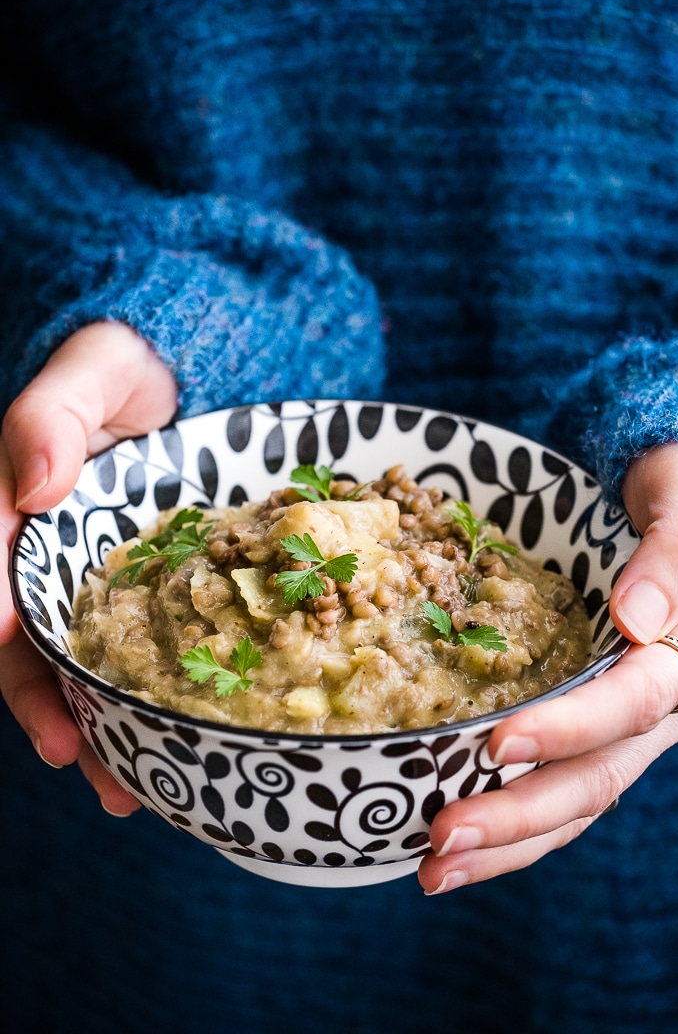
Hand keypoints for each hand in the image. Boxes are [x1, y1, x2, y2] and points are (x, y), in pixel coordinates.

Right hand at [0, 322, 176, 814]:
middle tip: (72, 757)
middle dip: (44, 706)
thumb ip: (52, 416)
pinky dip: (142, 703)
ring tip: (123, 789)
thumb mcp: (92, 370)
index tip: (3, 647)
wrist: (181, 376)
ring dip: (94, 729)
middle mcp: (48, 556)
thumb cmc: (127, 366)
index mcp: (20, 509)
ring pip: (78, 667)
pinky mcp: (143, 594)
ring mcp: (95, 581)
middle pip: (28, 643)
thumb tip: (37, 487)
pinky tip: (168, 750)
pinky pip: (135, 655)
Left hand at [418, 443, 677, 892]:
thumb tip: (636, 618)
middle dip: (520, 814)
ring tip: (434, 869)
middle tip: (443, 838)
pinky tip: (456, 842)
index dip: (568, 727)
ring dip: (508, 840)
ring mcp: (626, 721)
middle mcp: (662, 700)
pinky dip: (511, 820)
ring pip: (576, 798)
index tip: (497, 743)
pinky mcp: (594, 724)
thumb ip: (676, 551)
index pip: (631, 702)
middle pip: (597, 775)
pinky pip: (558, 780)